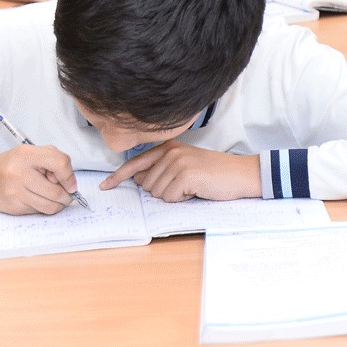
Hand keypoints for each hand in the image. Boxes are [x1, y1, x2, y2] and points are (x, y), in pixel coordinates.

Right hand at [0, 146, 77, 214]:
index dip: (70, 176)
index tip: (71, 184)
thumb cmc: (13, 164)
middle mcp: (19, 172)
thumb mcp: (33, 153)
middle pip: (56, 191)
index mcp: (27, 154)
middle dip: (67, 196)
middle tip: (67, 195)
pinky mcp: (13, 206)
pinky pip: (38, 211)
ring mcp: (14, 191)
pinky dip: (44, 207)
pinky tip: (39, 200)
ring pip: (49, 206)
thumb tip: (70, 184)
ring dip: (59, 205)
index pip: (60, 163)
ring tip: (57, 199)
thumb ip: (54, 161)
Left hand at [101, 142, 260, 202]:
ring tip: (192, 186)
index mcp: (168, 146)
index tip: (105, 186)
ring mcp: (178, 162)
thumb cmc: (214, 172)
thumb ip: (163, 168)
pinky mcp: (186, 175)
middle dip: (162, 191)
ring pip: (157, 193)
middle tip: (185, 185)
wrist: (241, 173)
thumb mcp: (186, 163)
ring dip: (173, 196)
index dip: (118, 176)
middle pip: (146, 184)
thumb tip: (140, 181)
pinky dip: (181, 199)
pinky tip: (196, 190)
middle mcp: (170, 151)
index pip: (136, 163)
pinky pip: (169, 197)